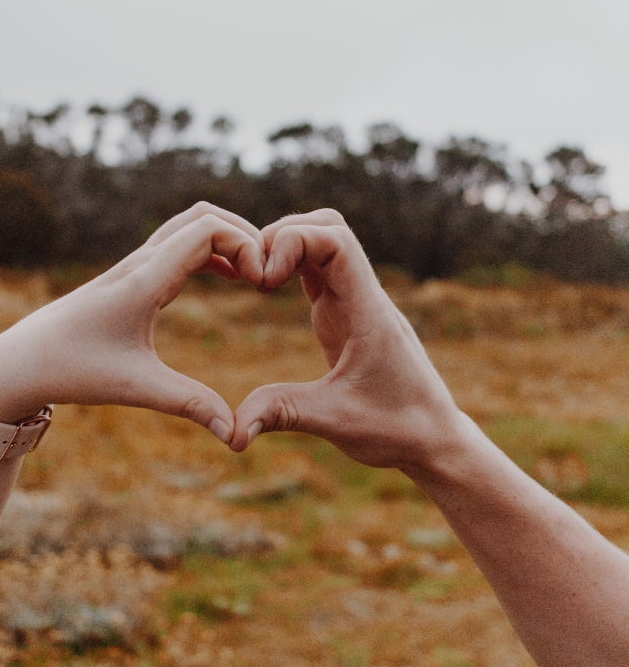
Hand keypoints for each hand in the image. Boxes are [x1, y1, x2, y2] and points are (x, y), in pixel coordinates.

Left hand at [0, 203, 264, 443]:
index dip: (245, 244)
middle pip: (203, 214)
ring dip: (229, 238)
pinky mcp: (133, 275)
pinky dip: (213, 248)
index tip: (261, 283)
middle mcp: (140, 262)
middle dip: (245, 233)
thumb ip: (188, 404)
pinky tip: (230, 276)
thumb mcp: (134, 387)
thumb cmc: (72, 370)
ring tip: (255, 274)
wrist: (22, 361)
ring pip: (190, 224)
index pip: (206, 228)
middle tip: (267, 273)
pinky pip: (180, 243)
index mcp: (144, 279)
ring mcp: (135, 265)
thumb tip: (234, 433)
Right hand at [231, 210, 462, 466]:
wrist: (433, 439)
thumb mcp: (336, 421)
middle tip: (253, 273)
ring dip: (287, 246)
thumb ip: (283, 413)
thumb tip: (232, 431)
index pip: (337, 241)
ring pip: (324, 243)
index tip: (265, 280)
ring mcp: (356, 303)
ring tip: (256, 279)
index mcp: (367, 311)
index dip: (294, 241)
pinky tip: (267, 287)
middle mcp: (364, 297)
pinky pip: (319, 270)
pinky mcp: (347, 315)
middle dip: (284, 234)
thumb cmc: (396, 429)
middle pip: (328, 227)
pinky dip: (291, 265)